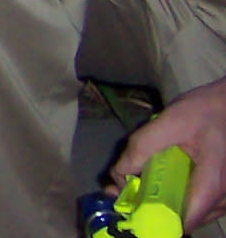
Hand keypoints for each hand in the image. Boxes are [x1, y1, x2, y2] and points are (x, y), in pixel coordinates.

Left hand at [108, 78, 225, 229]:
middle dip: (152, 209)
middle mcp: (224, 200)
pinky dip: (177, 196)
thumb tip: (118, 174)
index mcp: (212, 186)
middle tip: (125, 190)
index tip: (127, 207)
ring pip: (190, 213)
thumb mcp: (168, 122)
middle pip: (184, 220)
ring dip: (164, 203)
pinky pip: (197, 204)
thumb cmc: (205, 111)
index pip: (182, 222)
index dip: (152, 219)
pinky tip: (160, 179)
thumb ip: (141, 147)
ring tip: (137, 182)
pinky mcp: (222, 193)